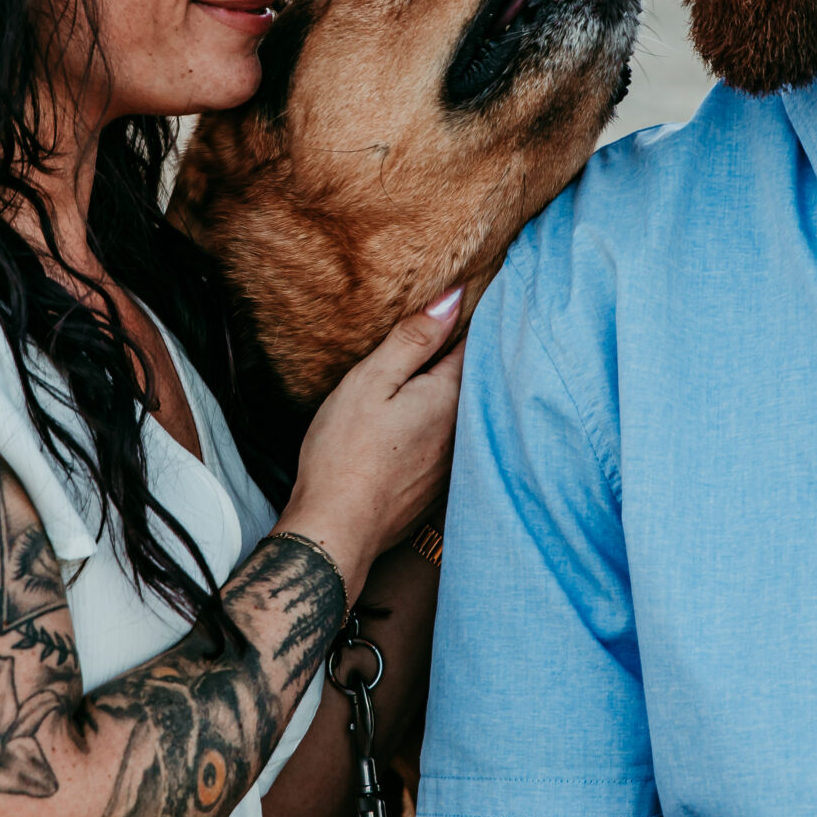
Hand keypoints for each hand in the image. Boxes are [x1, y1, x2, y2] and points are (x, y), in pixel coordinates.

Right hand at [282, 288, 465, 589]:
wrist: (338, 528)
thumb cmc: (345, 451)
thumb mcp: (371, 381)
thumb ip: (414, 338)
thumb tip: (455, 297)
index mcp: (450, 397)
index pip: (477, 344)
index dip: (474, 316)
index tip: (478, 289)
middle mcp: (463, 429)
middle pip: (474, 378)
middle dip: (467, 351)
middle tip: (463, 317)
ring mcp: (454, 462)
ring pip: (464, 411)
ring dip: (457, 388)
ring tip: (444, 360)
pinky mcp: (438, 485)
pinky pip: (451, 440)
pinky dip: (443, 422)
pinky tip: (424, 418)